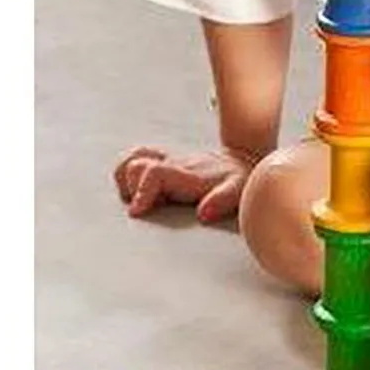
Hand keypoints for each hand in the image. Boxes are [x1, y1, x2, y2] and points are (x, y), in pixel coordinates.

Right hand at [113, 146, 252, 223]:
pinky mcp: (165, 161)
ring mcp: (168, 160)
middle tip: (143, 209)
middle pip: (138, 165)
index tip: (137, 212)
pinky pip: (139, 156)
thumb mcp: (238, 190)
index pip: (155, 173)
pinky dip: (128, 169)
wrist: (243, 161)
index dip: (142, 192)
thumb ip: (222, 200)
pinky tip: (136, 189)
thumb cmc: (239, 180)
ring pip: (134, 157)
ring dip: (126, 177)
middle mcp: (174, 164)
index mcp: (187, 174)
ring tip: (135, 198)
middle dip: (132, 189)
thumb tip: (204, 213)